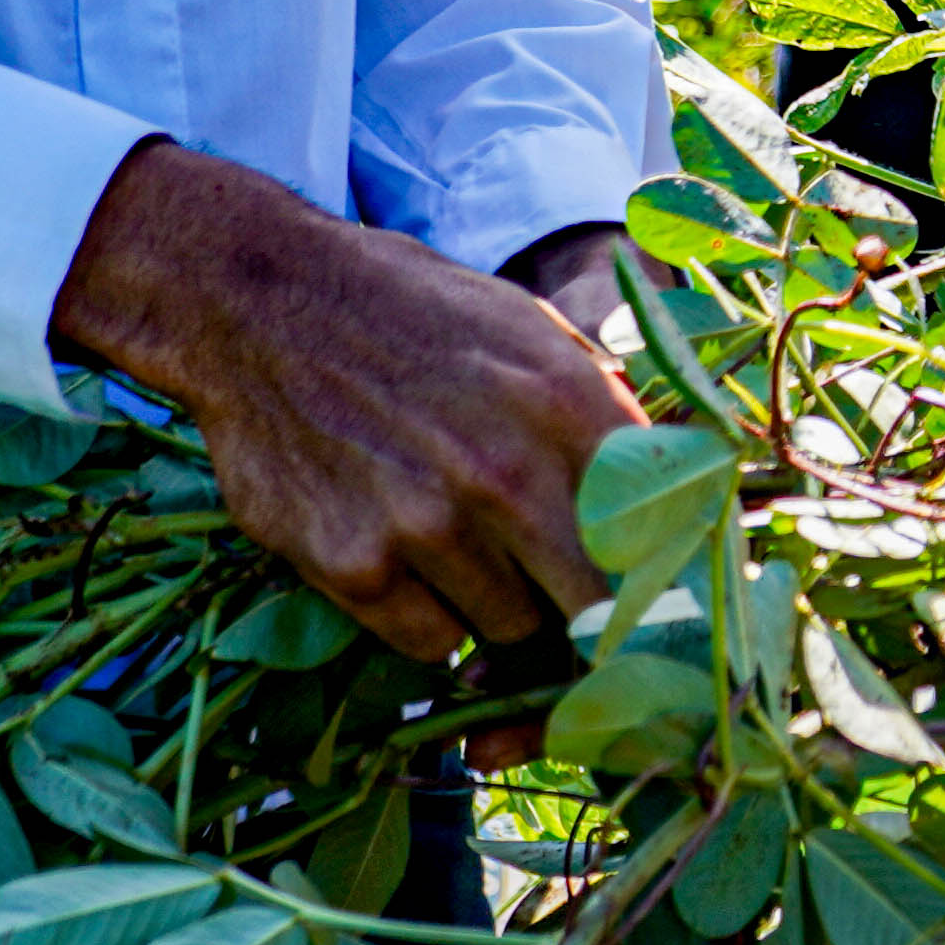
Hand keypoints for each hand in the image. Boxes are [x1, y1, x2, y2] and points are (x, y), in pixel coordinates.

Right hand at [53, 140, 644, 664]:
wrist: (262, 302)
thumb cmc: (412, 312)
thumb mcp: (529, 330)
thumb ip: (603, 412)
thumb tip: (682, 486)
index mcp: (567, 404)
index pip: (656, 538)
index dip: (661, 579)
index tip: (655, 596)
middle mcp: (504, 473)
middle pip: (591, 607)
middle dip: (584, 609)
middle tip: (559, 591)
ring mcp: (425, 526)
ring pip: (509, 629)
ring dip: (497, 605)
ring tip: (458, 539)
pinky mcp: (353, 567)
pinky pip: (430, 643)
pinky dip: (428, 619)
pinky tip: (404, 555)